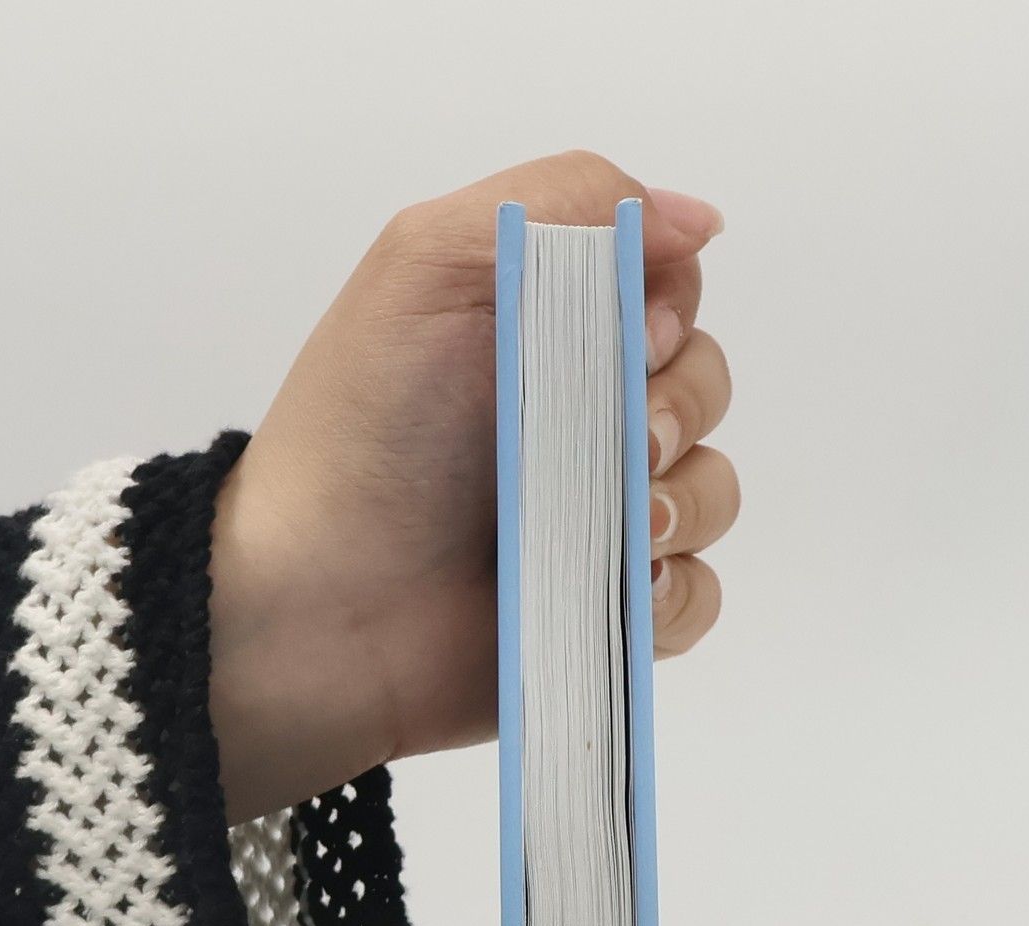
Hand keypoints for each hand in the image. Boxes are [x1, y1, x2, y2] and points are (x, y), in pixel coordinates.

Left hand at [207, 151, 737, 821]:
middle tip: (622, 440)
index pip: (667, 286)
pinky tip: (620, 591)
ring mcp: (593, 521)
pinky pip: (695, 598)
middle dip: (681, 408)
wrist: (314, 607)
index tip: (633, 333)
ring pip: (713, 492)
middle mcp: (574, 419)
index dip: (669, 305)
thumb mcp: (428, 266)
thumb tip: (697, 218)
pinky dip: (674, 594)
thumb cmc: (356, 433)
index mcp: (540, 329)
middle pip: (704, 385)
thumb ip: (562, 206)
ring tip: (624, 527)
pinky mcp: (602, 616)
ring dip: (686, 502)